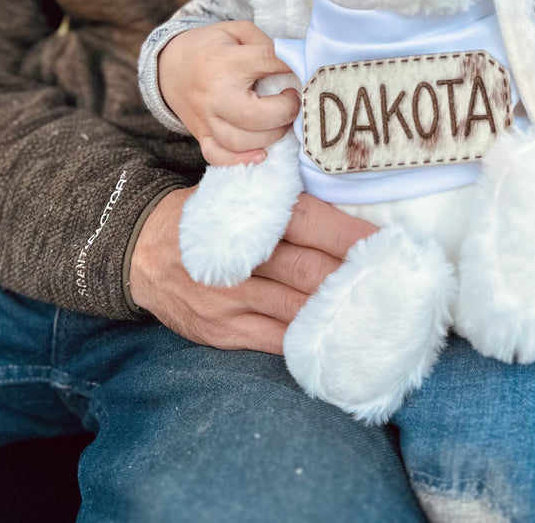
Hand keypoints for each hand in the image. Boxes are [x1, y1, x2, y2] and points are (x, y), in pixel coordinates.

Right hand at [129, 189, 376, 352]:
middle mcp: (239, 260)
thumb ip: (276, 197)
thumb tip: (341, 197)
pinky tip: (338, 340)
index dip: (349, 235)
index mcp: (247, 218)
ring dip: (338, 312)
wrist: (141, 252)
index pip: (308, 223)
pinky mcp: (223, 332)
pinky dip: (308, 341)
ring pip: (296, 309)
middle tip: (393, 282)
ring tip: (377, 312)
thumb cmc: (201, 217)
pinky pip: (275, 342)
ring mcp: (230, 300)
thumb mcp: (231, 193)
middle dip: (353, 277)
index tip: (386, 243)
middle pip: (309, 271)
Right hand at [159, 21, 299, 165]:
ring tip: (280, 120)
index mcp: (224, 61)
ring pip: (241, 142)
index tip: (303, 69)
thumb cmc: (211, 47)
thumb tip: (296, 63)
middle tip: (293, 99)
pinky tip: (262, 153)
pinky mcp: (201, 135)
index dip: (293, 65)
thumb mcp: (236, 31)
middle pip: (256, 116)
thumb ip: (266, 44)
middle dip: (286, 111)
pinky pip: (219, 157)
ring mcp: (206, 119)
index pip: (268, 62)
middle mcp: (214, 94)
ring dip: (272, 136)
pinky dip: (242, 160)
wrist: (169, 66)